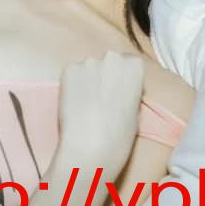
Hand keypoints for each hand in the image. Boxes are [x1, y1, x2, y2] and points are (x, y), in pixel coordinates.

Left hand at [59, 51, 144, 168]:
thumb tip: (119, 90)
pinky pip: (72, 74)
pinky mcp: (68, 70)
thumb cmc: (119, 137)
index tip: (120, 94)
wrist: (89, 147)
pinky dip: (72, 86)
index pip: (130, 64)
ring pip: (89, 69)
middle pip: (109, 63)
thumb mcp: (136, 111)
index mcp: (134, 66)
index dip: (124, 80)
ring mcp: (88, 62)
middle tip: (102, 100)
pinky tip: (74, 104)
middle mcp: (112, 58)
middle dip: (106, 76)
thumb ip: (129, 92)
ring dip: (88, 81)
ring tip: (86, 105)